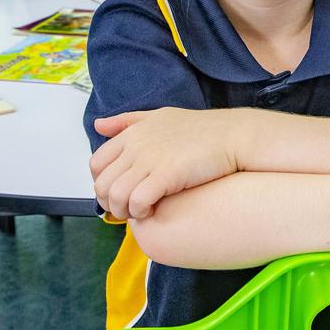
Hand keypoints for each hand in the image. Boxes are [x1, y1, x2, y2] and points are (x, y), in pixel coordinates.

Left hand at [90, 107, 240, 219]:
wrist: (233, 136)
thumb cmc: (201, 129)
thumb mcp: (159, 116)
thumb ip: (127, 121)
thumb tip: (98, 124)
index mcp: (132, 133)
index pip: (96, 163)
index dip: (102, 184)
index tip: (117, 193)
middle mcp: (136, 145)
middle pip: (102, 183)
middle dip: (109, 203)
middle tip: (126, 209)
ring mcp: (150, 159)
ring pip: (115, 195)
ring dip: (123, 211)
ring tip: (139, 212)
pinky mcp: (166, 174)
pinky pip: (137, 201)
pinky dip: (140, 212)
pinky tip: (152, 211)